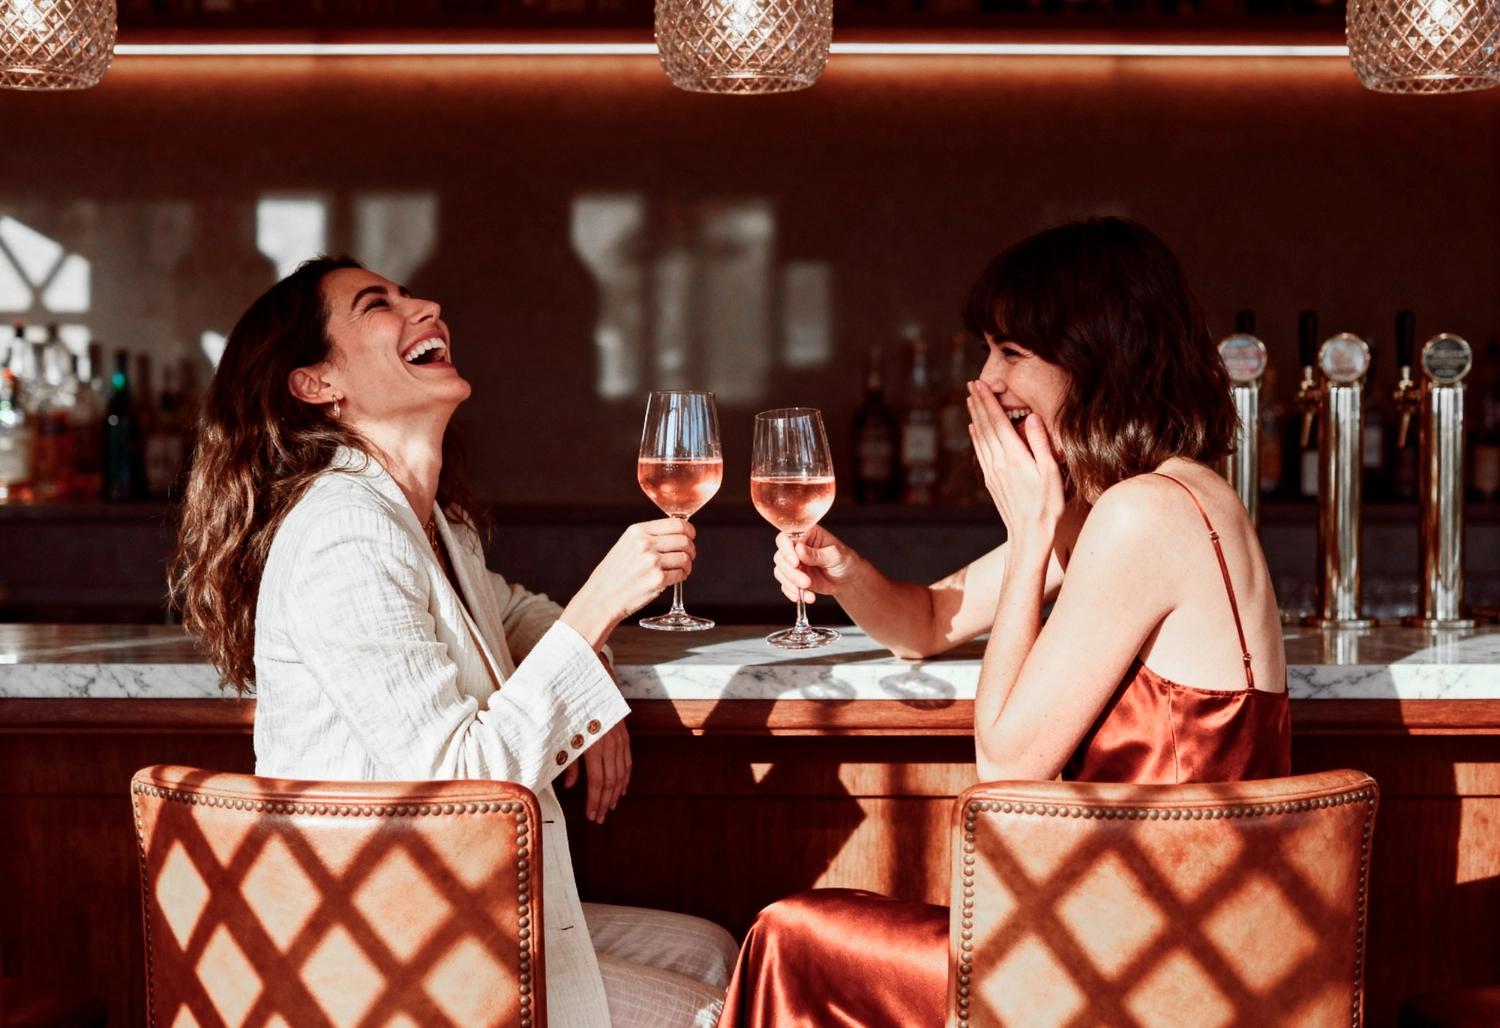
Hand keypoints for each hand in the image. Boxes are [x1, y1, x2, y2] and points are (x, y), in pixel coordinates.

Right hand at [562, 519, 694, 647]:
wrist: (602, 597)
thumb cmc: (614, 573)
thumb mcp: (627, 544)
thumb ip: (649, 537)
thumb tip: (677, 533)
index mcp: (638, 531)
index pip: (677, 523)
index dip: (689, 530)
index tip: (690, 537)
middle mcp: (645, 543)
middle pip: (684, 540)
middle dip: (690, 549)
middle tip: (688, 556)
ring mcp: (652, 561)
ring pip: (685, 558)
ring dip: (687, 565)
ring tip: (680, 570)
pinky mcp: (658, 579)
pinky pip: (681, 574)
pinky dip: (682, 576)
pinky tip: (674, 578)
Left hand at [563, 720, 630, 823]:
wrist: (592, 683)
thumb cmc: (573, 710)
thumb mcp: (565, 735)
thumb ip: (569, 762)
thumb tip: (569, 787)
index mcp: (593, 745)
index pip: (597, 781)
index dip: (594, 801)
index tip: (591, 815)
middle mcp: (610, 744)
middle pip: (610, 781)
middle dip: (604, 802)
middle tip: (599, 818)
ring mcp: (620, 740)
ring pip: (621, 774)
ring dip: (616, 794)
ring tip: (609, 807)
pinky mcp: (624, 736)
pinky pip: (627, 762)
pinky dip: (626, 778)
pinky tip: (622, 790)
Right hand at [772, 524, 858, 604]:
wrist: (848, 580)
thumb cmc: (845, 561)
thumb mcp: (836, 556)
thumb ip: (817, 554)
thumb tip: (799, 550)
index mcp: (807, 534)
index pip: (787, 537)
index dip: (786, 549)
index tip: (795, 563)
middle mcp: (796, 547)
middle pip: (780, 556)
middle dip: (791, 572)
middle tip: (806, 582)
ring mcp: (793, 562)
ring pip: (780, 571)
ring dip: (791, 583)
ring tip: (809, 590)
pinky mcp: (792, 577)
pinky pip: (785, 585)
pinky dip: (793, 592)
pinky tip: (807, 596)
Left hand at [967, 381, 1064, 554]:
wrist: (1029, 535)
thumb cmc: (1046, 505)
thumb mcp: (1050, 473)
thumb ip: (1040, 443)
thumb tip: (1030, 417)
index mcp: (1014, 457)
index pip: (998, 422)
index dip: (988, 402)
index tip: (980, 385)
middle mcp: (999, 462)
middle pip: (985, 426)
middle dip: (978, 403)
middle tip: (971, 385)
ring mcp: (992, 472)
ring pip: (979, 438)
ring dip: (975, 417)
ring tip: (970, 400)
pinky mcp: (991, 481)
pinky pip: (980, 452)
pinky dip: (976, 437)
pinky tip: (974, 429)